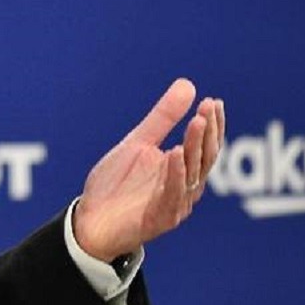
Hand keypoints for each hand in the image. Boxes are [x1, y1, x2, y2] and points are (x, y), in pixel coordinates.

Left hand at [73, 78, 224, 261]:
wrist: (91, 219)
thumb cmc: (117, 184)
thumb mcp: (138, 143)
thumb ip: (163, 118)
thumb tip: (189, 85)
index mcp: (182, 170)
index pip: (205, 146)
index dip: (213, 125)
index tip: (214, 101)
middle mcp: (184, 187)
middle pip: (204, 158)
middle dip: (207, 132)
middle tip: (209, 108)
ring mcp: (174, 204)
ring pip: (192, 174)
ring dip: (195, 147)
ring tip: (197, 122)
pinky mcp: (160, 218)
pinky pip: (172, 194)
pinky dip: (175, 174)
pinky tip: (175, 153)